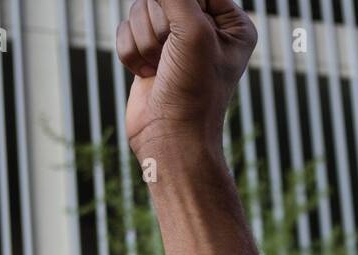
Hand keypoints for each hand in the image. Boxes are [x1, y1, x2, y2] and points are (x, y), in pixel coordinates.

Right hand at [116, 0, 256, 155]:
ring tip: (162, 68)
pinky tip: (149, 75)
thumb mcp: (192, 32)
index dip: (181, 6)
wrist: (171, 138)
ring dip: (145, 42)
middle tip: (174, 57)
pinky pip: (125, 30)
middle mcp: (205, 28)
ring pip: (139, 10)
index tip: (186, 36)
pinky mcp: (149, 53)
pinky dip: (132, 53)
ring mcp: (175, 41)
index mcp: (232, 23)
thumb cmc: (193, 91)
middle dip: (160, 26)